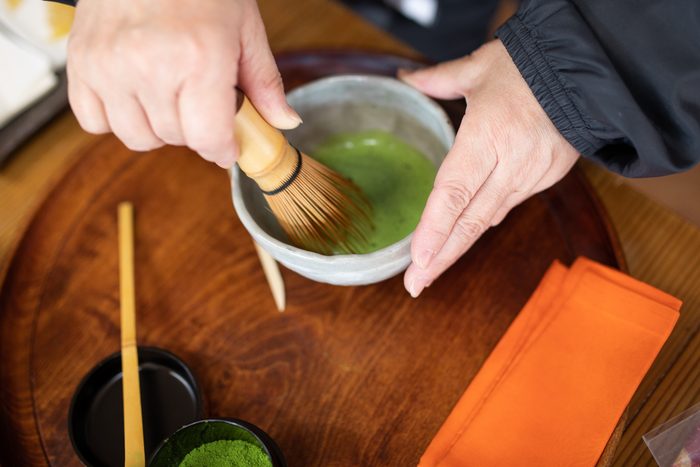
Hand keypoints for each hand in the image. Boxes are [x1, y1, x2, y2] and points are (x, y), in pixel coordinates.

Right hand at [67, 0, 300, 167]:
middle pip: (175, 139)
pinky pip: (95, 122)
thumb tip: (285, 123)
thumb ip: (265, 81)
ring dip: (157, 128)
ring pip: (136, 138)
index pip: (207, 138)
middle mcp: (150, 65)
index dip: (222, 150)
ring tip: (168, 95)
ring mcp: (110, 66)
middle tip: (200, 99)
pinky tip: (135, 94)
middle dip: (195, 130)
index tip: (226, 147)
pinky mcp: (80, 63)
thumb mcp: (244, 28)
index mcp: (199, 58)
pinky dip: (115, 118)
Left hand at [399, 40, 579, 297]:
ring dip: (459, 246)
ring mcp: (533, 175)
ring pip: (489, 219)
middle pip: (471, 220)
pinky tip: (463, 235)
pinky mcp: (548, 179)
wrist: (591, 71)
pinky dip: (483, 221)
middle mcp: (511, 163)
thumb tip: (406, 77)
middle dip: (441, 257)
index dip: (435, 229)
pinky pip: (508, 204)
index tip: (417, 260)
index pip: (454, 192)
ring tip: (430, 270)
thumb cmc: (532, 65)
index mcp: (489, 135)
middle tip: (415, 285)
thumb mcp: (480, 67)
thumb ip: (438, 79)